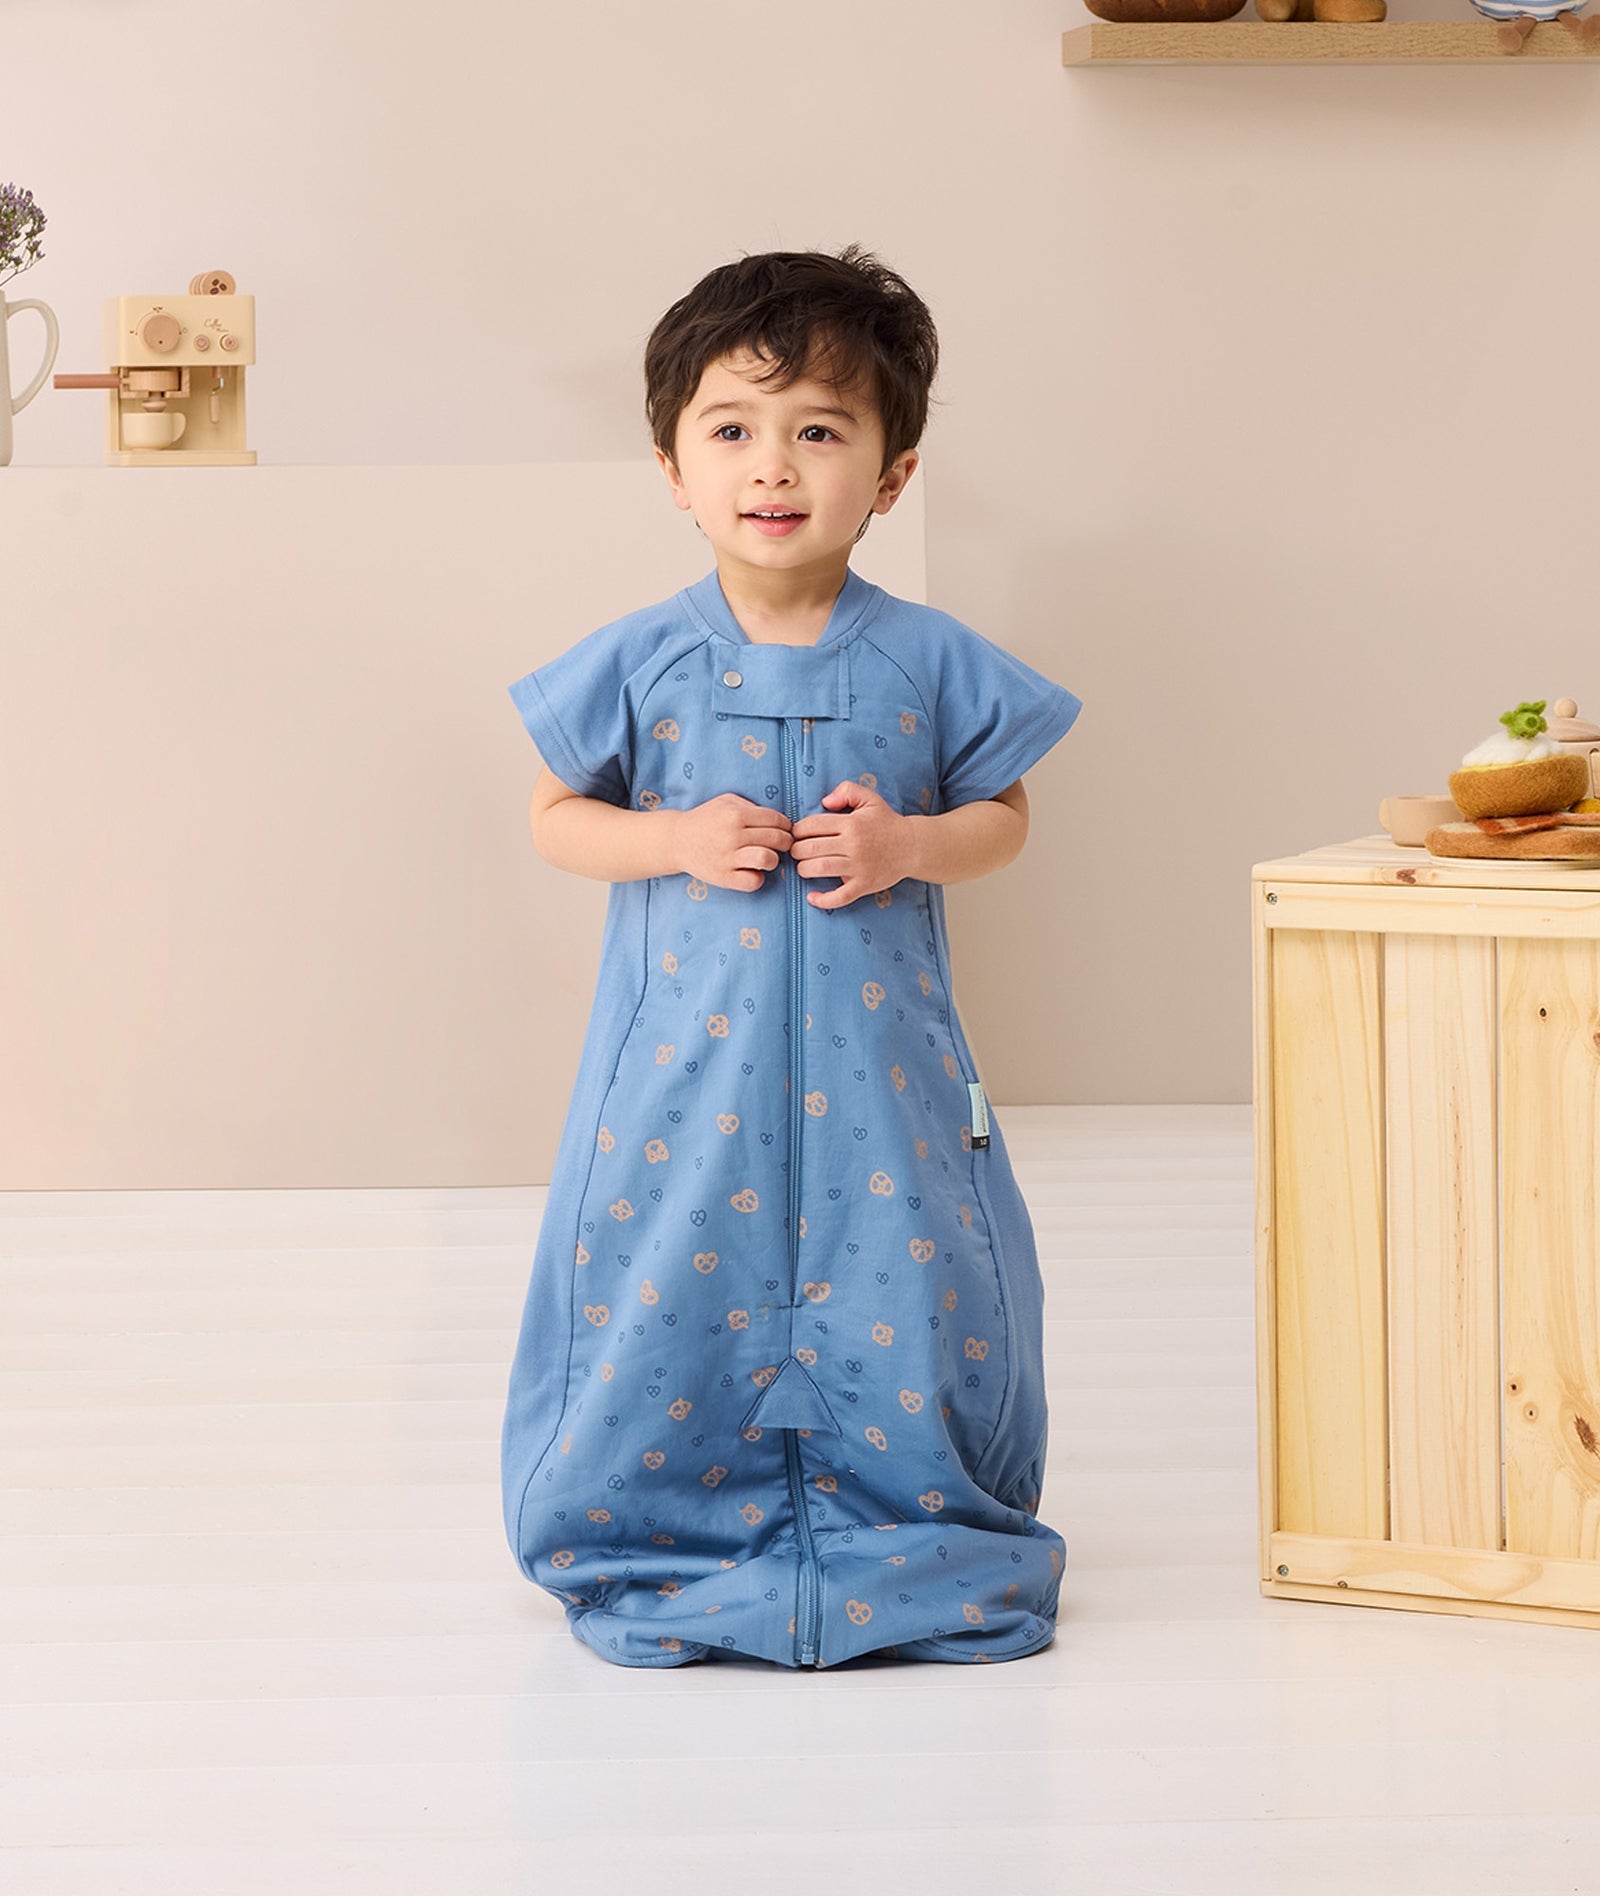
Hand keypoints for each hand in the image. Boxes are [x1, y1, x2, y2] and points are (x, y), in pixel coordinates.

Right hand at [676, 793, 792, 891]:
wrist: (676, 840)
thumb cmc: (705, 819)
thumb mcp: (726, 802)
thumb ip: (750, 806)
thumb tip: (777, 819)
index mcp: (735, 814)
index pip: (776, 820)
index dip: (786, 826)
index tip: (786, 830)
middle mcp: (733, 835)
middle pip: (776, 839)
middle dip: (785, 842)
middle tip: (782, 845)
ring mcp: (727, 858)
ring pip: (768, 859)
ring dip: (774, 860)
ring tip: (768, 859)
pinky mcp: (723, 877)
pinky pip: (753, 882)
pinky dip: (758, 878)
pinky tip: (752, 872)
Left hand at [790, 781, 909, 909]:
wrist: (912, 846)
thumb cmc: (886, 822)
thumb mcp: (869, 798)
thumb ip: (846, 791)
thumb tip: (824, 802)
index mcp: (851, 824)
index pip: (812, 826)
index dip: (798, 830)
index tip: (797, 834)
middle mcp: (853, 845)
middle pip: (810, 848)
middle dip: (797, 850)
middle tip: (797, 851)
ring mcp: (859, 867)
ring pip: (819, 869)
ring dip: (804, 869)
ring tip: (804, 867)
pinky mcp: (864, 885)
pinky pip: (839, 897)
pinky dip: (823, 900)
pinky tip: (812, 897)